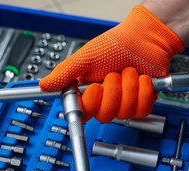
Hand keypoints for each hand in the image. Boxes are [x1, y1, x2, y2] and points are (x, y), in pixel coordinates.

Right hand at [39, 5, 183, 120]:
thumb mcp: (85, 57)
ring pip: (124, 113)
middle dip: (112, 92)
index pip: (84, 113)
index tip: (95, 88)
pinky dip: (143, 91)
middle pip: (105, 116)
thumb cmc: (115, 45)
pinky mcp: (141, 103)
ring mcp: (124, 103)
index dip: (91, 103)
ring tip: (129, 72)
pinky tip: (141, 78)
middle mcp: (105, 100)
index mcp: (88, 92)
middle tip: (113, 74)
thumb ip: (65, 73)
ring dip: (129, 88)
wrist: (144, 38)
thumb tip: (44, 85)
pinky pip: (141, 110)